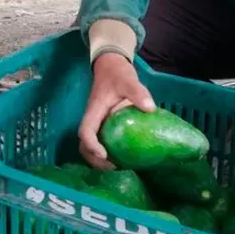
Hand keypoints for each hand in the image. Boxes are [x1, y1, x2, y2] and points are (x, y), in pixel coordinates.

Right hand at [78, 52, 155, 169]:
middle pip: (84, 145)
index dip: (92, 146)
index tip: (105, 155)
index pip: (86, 132)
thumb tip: (150, 108)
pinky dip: (105, 154)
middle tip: (113, 168)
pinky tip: (121, 157)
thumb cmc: (117, 74)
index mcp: (94, 111)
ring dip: (98, 160)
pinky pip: (99, 142)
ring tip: (117, 167)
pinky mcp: (102, 124)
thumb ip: (138, 93)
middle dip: (95, 160)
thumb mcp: (128, 80)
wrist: (110, 65)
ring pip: (89, 146)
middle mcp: (92, 119)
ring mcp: (96, 123)